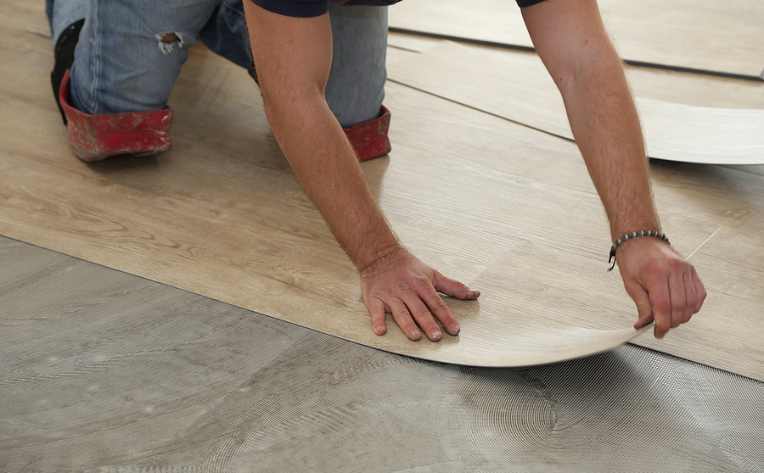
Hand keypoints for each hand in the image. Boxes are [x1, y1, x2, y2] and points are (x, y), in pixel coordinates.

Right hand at [360, 246, 479, 340]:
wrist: (380, 254)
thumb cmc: (409, 267)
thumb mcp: (432, 274)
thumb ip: (453, 287)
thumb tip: (475, 294)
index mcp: (422, 285)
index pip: (437, 303)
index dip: (446, 317)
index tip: (455, 329)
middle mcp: (407, 290)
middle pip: (419, 309)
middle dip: (428, 323)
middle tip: (437, 337)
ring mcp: (390, 295)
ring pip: (400, 312)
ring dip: (407, 324)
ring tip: (415, 336)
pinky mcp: (374, 298)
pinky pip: (375, 311)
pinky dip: (377, 321)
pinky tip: (381, 331)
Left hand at [616, 238, 705, 337]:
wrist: (641, 238)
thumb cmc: (633, 259)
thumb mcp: (630, 284)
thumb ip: (642, 306)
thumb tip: (645, 324)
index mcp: (656, 273)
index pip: (664, 306)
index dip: (662, 324)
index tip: (658, 333)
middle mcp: (675, 270)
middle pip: (680, 307)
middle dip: (671, 322)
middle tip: (661, 327)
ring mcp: (686, 269)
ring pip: (692, 303)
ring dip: (682, 316)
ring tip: (669, 318)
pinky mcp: (692, 270)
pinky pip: (699, 294)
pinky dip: (692, 306)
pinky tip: (681, 308)